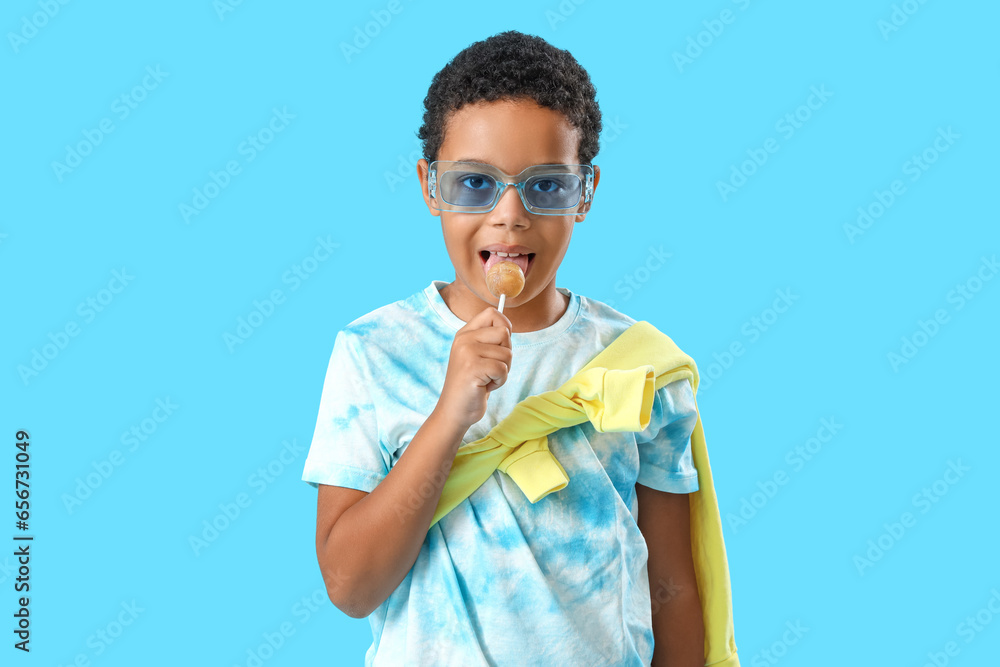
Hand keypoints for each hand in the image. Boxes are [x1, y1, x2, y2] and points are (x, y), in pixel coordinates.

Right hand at [436, 306, 512, 428]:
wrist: (454, 411)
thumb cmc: (472, 385)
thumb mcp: (477, 356)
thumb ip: (489, 340)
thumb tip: (508, 327)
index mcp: (465, 334)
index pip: (492, 314)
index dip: (505, 326)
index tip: (500, 345)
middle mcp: (464, 339)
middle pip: (504, 333)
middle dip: (506, 354)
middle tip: (491, 369)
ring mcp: (467, 352)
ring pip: (507, 354)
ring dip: (503, 371)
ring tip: (486, 378)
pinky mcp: (472, 368)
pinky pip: (503, 369)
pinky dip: (500, 381)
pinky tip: (485, 386)